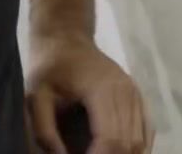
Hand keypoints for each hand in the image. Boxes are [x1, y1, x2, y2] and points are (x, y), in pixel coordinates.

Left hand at [26, 33, 153, 153]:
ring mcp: (136, 94)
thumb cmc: (50, 68)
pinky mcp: (138, 97)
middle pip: (129, 143)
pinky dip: (136, 148)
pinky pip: (146, 131)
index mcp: (102, 90)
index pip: (109, 138)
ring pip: (141, 140)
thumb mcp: (35, 98)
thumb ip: (44, 131)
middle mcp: (127, 92)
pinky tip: (121, 153)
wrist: (67, 40)